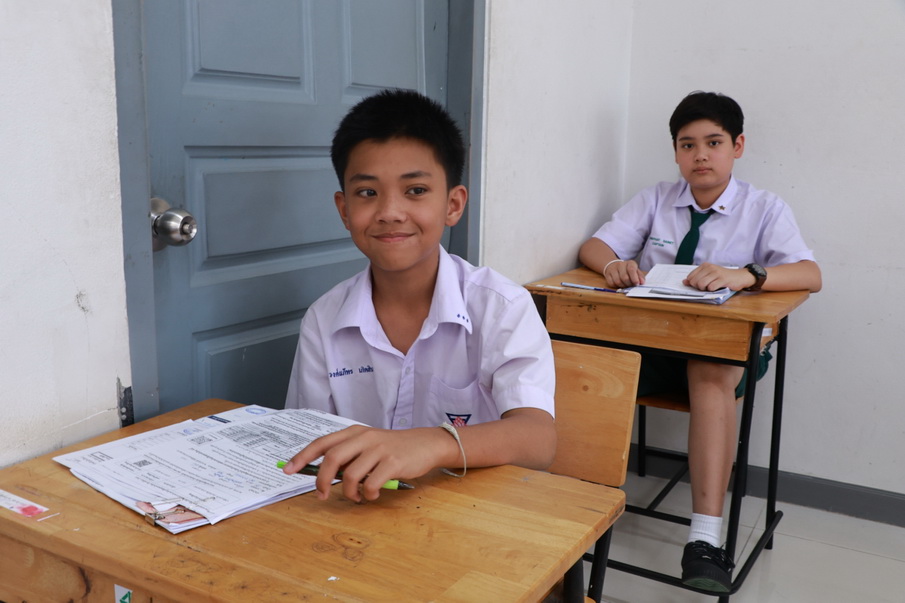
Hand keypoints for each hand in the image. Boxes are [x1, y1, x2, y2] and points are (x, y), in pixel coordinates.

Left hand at [282, 425, 455, 501]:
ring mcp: (378, 449)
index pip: (322, 443)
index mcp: (354, 432)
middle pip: (332, 459)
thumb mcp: (368, 445)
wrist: (425, 444)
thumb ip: (348, 455)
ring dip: (349, 493)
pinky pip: (371, 485)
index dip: (302, 457)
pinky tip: (373, 495)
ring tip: (356, 497)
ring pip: (351, 476)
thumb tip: (325, 475)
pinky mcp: (392, 463)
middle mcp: (364, 437)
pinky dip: (368, 495)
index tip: (288, 469)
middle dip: (322, 481)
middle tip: (322, 495)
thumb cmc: (393, 448)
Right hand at [605, 259, 645, 287]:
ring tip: (625, 285)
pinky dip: (616, 286)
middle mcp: (620, 265)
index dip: (634, 278)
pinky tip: (619, 284)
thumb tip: (642, 282)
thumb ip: (640, 276)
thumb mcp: (636, 270)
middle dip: (629, 284)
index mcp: (630, 263)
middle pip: (624, 277)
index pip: (631, 270)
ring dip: (623, 286)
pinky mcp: (607, 275)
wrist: (613, 265)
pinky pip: (611, 283)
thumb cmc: (627, 270)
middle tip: (631, 285)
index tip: (636, 284)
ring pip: (618, 281)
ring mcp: (613, 269)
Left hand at [684, 262, 754, 291]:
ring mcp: (716, 273)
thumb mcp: (708, 275)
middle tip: (707, 287)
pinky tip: (717, 287)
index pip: (690, 277)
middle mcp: (709, 267)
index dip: (693, 284)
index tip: (700, 284)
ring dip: (705, 289)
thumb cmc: (722, 277)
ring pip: (701, 284)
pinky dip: (712, 290)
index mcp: (704, 265)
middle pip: (694, 281)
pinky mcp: (722, 279)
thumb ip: (696, 278)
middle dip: (699, 287)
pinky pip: (711, 287)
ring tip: (711, 287)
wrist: (739, 276)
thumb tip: (684, 282)